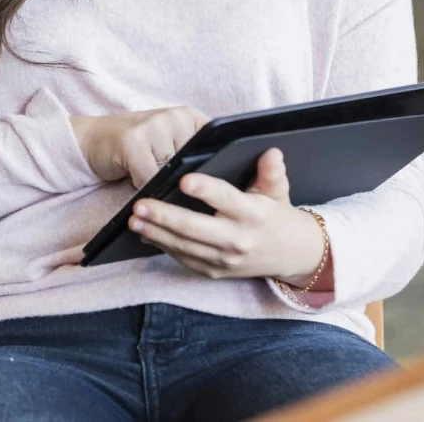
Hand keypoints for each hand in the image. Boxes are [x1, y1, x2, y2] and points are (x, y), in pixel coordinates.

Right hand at [70, 106, 209, 188]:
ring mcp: (153, 125)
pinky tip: (132, 172)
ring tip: (144, 167)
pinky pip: (148, 179)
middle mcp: (175, 116)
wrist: (94, 138)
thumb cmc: (137, 146)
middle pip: (190, 167)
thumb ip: (190, 156)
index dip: (204, 172)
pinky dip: (140, 184)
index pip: (212, 152)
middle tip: (158, 170)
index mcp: (190, 116)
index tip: (195, 180)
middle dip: (176, 179)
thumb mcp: (169, 145)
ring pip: (168, 174)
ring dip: (156, 182)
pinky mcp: (132, 141)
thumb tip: (211, 187)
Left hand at [127, 147, 325, 280]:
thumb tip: (271, 152)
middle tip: (139, 205)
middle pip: (195, 228)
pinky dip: (163, 246)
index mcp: (253, 214)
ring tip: (133, 219)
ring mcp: (224, 259)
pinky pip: (184, 258)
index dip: (205, 190)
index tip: (184, 180)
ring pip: (184, 246)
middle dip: (165, 217)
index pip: (226, 199)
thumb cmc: (276, 214)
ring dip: (156, 233)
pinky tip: (145, 233)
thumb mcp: (279, 190)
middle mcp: (237, 239)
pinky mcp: (214, 271)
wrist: (290, 254)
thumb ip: (271, 171)